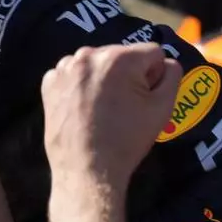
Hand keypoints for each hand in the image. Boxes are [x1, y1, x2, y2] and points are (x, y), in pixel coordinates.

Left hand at [41, 43, 182, 188]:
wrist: (86, 168)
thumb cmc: (128, 139)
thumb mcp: (163, 106)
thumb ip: (172, 74)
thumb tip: (166, 62)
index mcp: (118, 57)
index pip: (152, 53)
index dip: (155, 75)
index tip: (146, 97)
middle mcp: (87, 55)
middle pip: (121, 55)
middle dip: (128, 74)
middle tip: (125, 104)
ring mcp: (64, 68)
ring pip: (96, 63)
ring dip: (104, 77)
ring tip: (104, 107)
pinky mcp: (49, 82)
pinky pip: (73, 74)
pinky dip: (81, 85)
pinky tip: (84, 107)